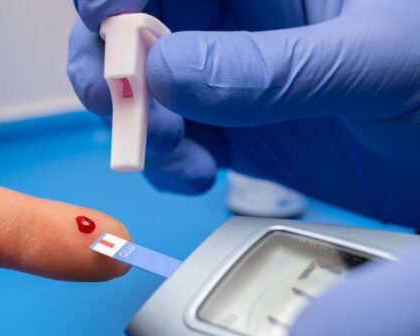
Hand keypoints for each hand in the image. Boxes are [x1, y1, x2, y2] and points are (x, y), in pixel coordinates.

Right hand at [68, 0, 419, 227]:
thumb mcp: (375, 63)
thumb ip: (271, 67)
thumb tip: (164, 71)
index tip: (106, 20)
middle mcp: (239, 17)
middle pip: (132, 19)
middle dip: (112, 62)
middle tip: (126, 105)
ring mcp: (227, 74)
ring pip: (137, 83)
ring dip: (133, 122)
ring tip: (174, 153)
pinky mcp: (227, 127)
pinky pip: (166, 138)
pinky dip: (163, 163)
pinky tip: (197, 173)